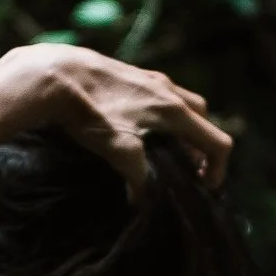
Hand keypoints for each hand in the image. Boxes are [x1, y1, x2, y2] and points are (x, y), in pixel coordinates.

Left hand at [10, 46, 231, 196]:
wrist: (56, 74)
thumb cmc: (91, 112)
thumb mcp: (118, 151)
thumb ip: (139, 177)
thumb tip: (145, 202)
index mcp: (173, 110)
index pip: (216, 141)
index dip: (219, 169)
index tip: (205, 187)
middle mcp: (168, 90)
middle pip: (203, 118)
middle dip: (202, 144)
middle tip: (187, 167)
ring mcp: (148, 77)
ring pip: (181, 103)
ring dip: (182, 127)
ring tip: (165, 148)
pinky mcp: (129, 73)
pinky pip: (159, 94)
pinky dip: (162, 114)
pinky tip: (138, 126)